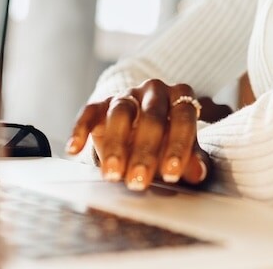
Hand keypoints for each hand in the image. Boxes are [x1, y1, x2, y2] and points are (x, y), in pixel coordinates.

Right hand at [67, 79, 213, 191]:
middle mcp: (154, 91)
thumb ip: (191, 160)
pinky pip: (90, 111)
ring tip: (113, 175)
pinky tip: (74, 149)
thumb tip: (198, 172)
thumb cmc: (166, 143)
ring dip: (116, 145)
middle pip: (151, 115)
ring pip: (121, 112)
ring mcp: (126, 95)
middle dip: (145, 151)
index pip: (183, 115)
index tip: (171, 173)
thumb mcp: (181, 151)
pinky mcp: (101, 103)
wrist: (139, 128)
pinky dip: (80, 129)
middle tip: (138, 181)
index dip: (179, 144)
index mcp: (180, 97)